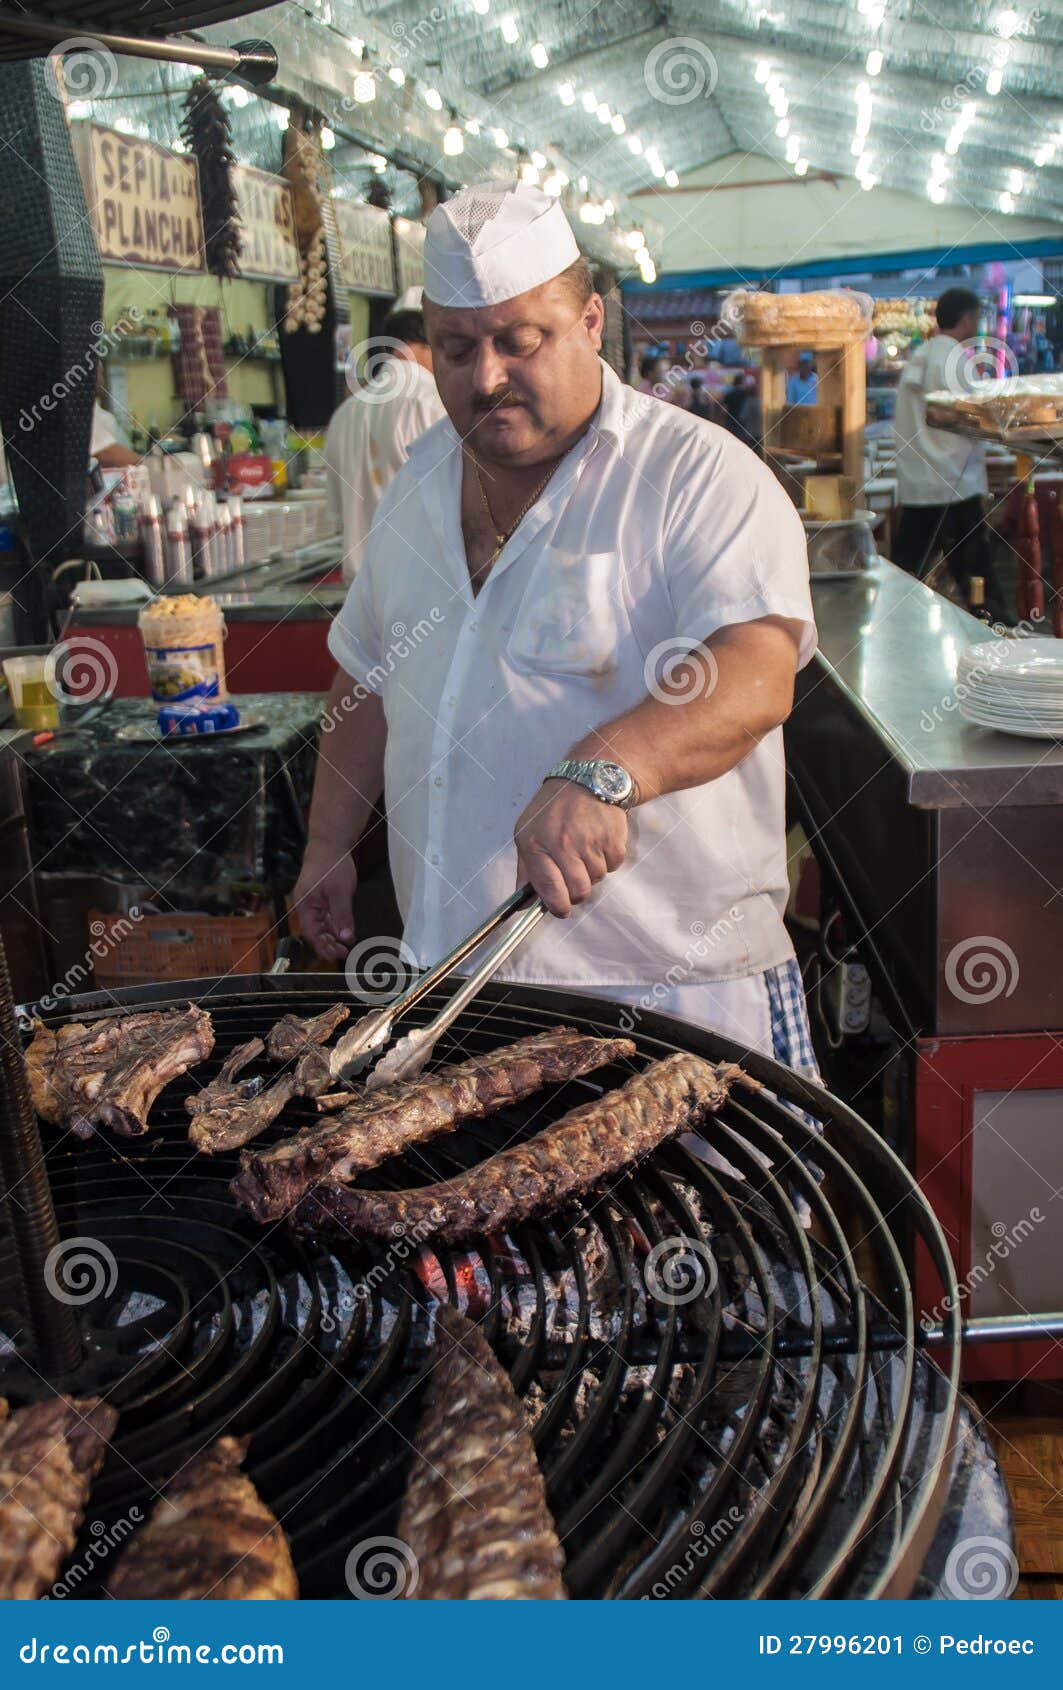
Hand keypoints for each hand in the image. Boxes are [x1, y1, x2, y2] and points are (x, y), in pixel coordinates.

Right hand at [291, 845, 357, 962]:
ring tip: (344, 944)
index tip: (335, 956)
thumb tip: (345, 937)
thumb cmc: (331, 865)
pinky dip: (332, 924)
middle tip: (342, 953)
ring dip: (331, 935)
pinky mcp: (320, 896)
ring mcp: (312, 901)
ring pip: (320, 924)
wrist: (329, 844)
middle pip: (314, 931)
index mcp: (305, 906)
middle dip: (327, 944)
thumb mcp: (340, 893)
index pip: (311, 934)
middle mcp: (306, 905)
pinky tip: (341, 929)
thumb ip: (342, 916)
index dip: (322, 947)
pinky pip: (324, 915)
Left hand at [514, 780, 627, 917]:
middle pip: (578, 891)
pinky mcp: (612, 839)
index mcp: (536, 844)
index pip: (549, 889)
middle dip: (578, 891)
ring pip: (597, 879)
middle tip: (576, 877)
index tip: (561, 909)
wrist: (588, 779)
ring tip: (586, 848)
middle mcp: (562, 844)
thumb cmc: (554, 808)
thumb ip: (526, 868)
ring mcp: (589, 842)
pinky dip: (609, 859)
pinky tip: (599, 841)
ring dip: (593, 871)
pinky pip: (613, 866)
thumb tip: (523, 902)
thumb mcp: (528, 832)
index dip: (557, 906)